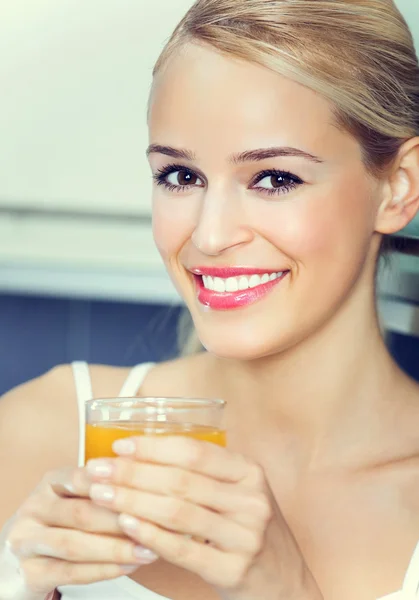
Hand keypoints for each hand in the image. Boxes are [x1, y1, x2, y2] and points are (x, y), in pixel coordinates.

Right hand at [2, 467, 157, 597]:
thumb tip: (148, 479)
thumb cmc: (59, 522)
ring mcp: (27, 541)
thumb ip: (104, 487)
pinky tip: (127, 567)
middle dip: (120, 521)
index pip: (84, 478)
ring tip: (146, 551)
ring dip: (116, 549)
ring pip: (75, 545)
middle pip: (81, 513)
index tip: (148, 492)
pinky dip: (102, 570)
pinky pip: (70, 573)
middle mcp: (34, 508)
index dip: (116, 486)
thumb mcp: (75, 496)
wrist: (17, 559)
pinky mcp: (29, 572)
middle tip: (153, 526)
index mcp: (50, 483)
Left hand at [87, 437, 322, 599]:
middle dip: (132, 473)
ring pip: (177, 512)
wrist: (283, 582)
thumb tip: (143, 456)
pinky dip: (150, 534)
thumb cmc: (249, 530)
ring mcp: (246, 537)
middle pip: (181, 480)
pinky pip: (182, 549)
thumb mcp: (238, 493)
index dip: (153, 446)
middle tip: (98, 470)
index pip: (195, 452)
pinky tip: (126, 525)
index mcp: (250, 473)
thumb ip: (204, 474)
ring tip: (102, 495)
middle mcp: (252, 501)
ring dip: (132, 501)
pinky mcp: (234, 570)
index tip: (120, 445)